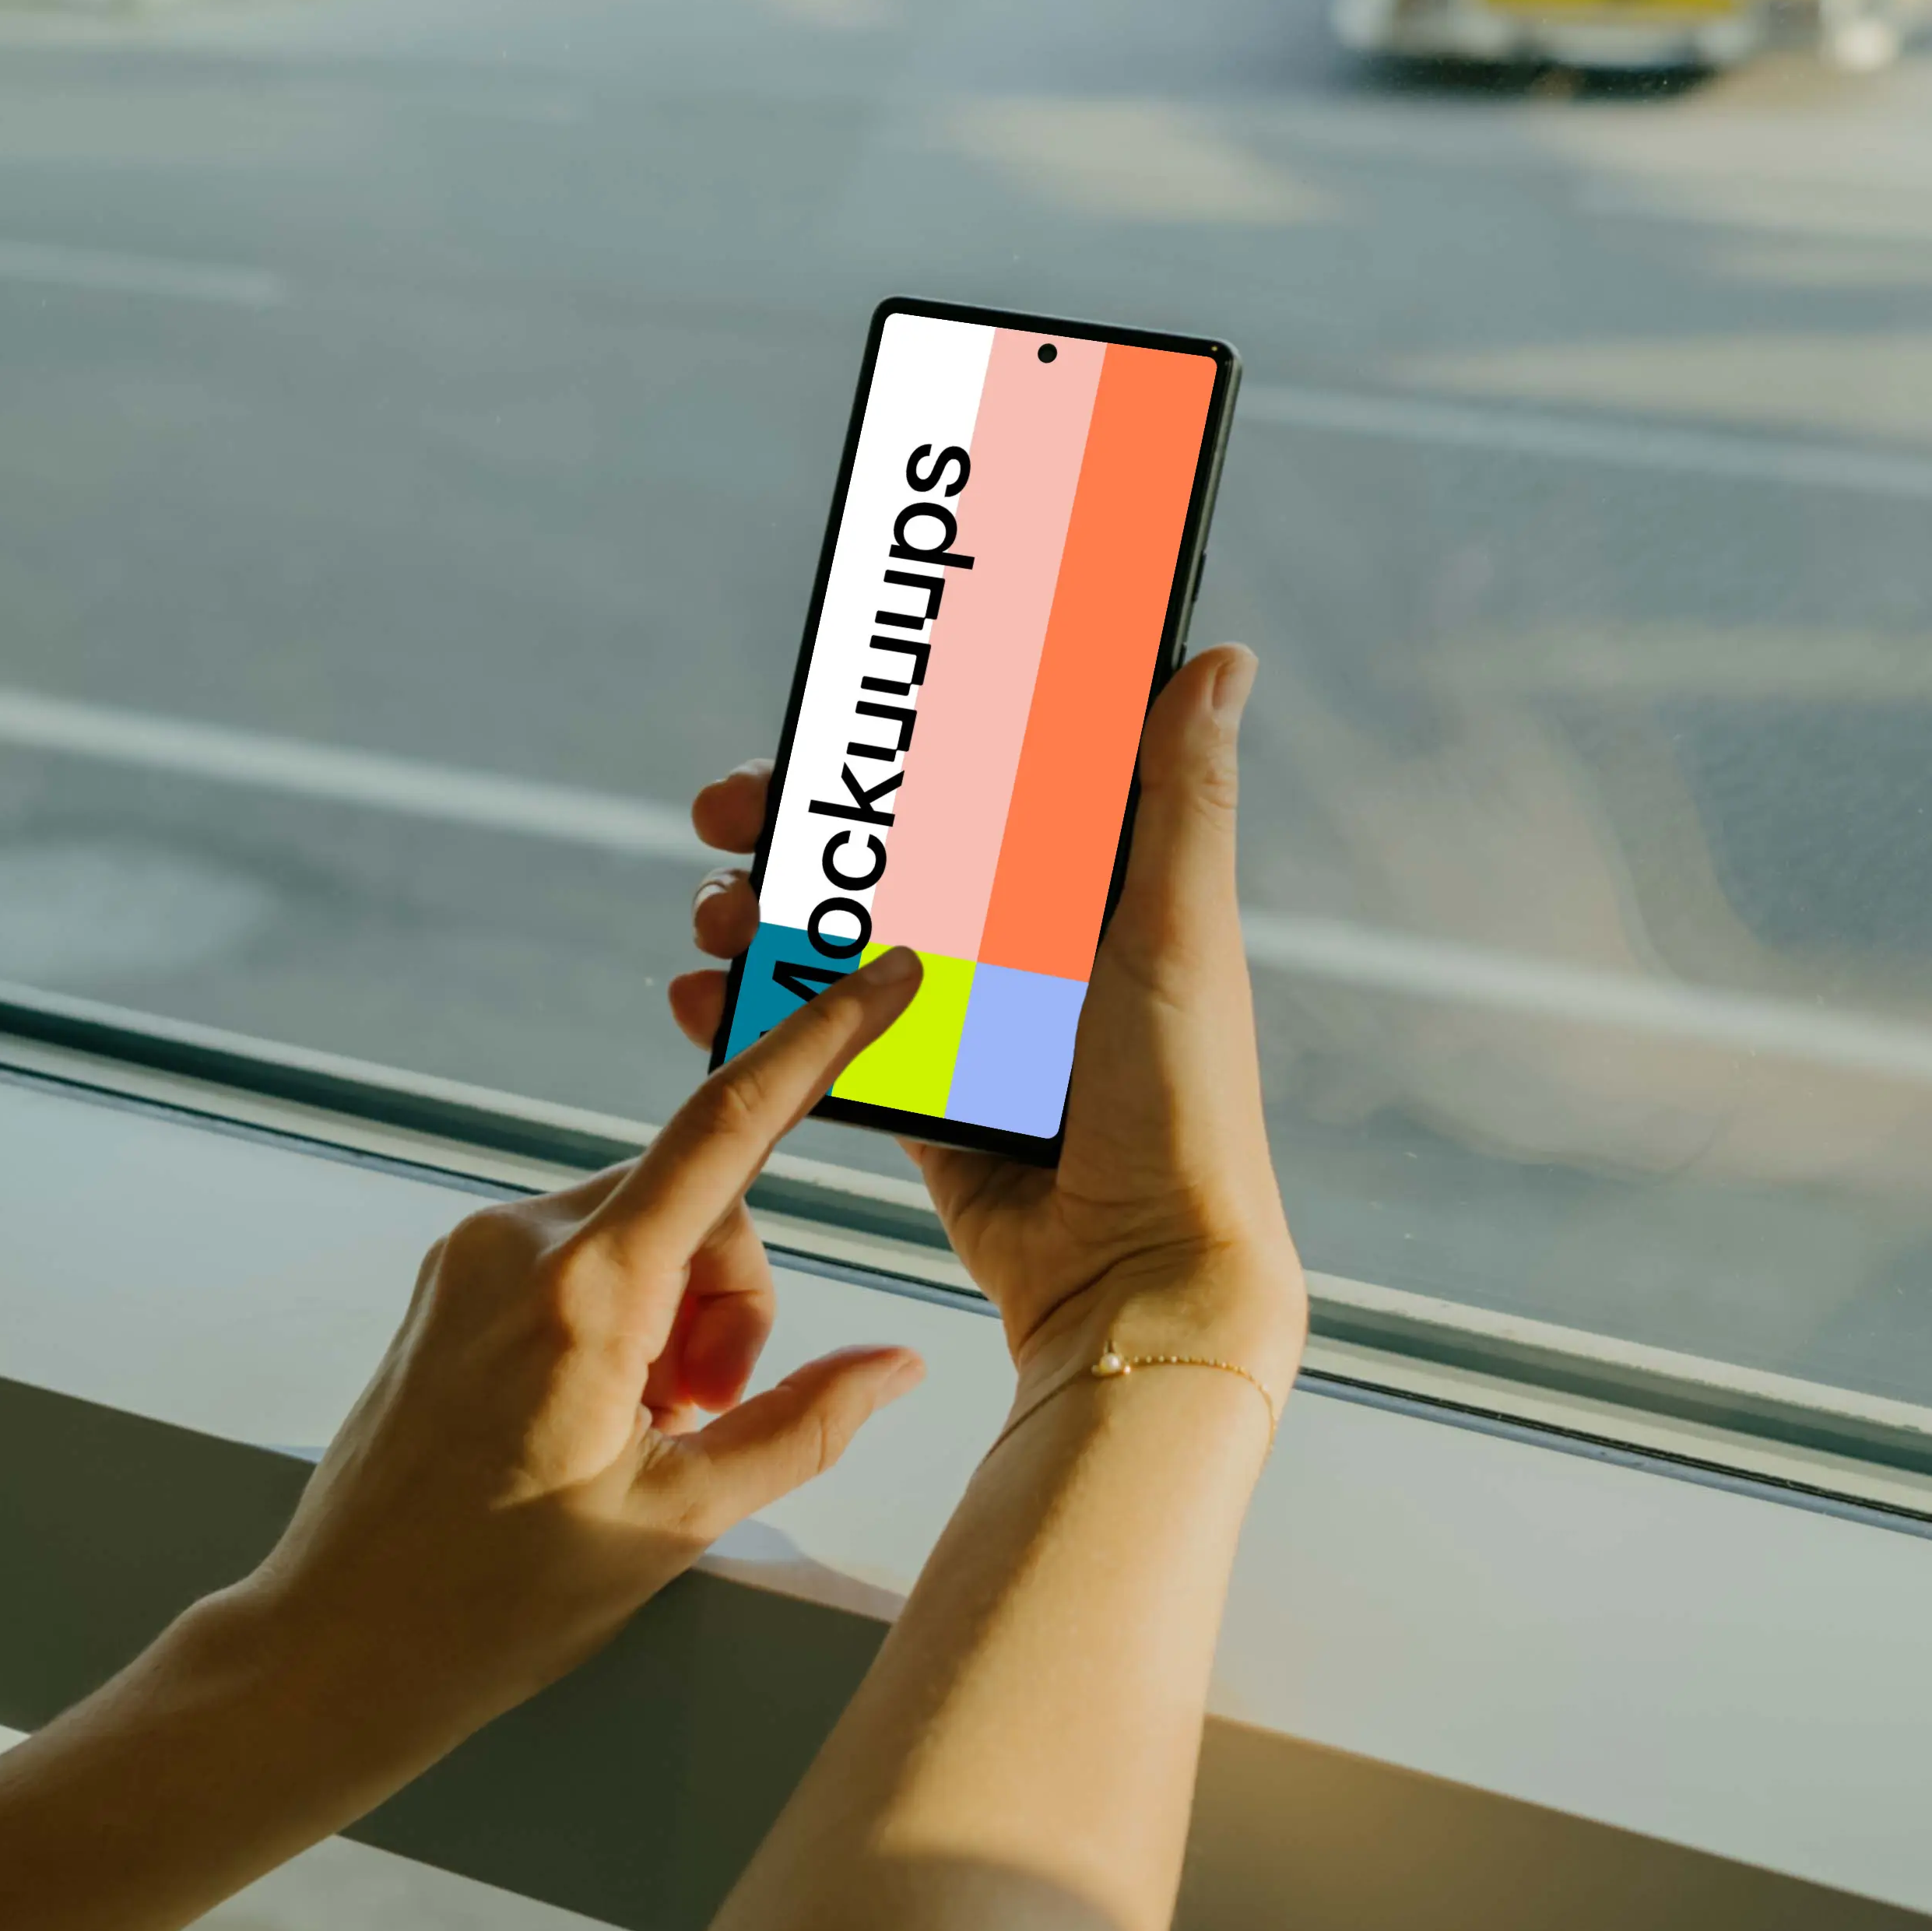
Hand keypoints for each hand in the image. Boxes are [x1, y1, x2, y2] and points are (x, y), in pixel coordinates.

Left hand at [233, 955, 935, 1730]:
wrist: (336, 1642)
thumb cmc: (494, 1602)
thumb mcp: (679, 1522)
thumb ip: (802, 1425)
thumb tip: (897, 1364)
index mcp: (585, 1293)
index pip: (730, 1127)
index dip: (821, 1042)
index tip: (884, 977)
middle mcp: (519, 1242)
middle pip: (701, 1204)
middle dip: (731, 1304)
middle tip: (696, 1422)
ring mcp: (474, 1253)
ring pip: (646, 1229)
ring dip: (676, 1318)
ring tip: (635, 1435)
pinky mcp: (452, 1276)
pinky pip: (583, 1253)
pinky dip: (621, 1316)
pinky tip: (593, 1416)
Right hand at [671, 646, 1303, 1420]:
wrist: (1138, 1274)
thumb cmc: (1183, 1102)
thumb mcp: (1179, 931)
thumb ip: (1184, 797)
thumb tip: (1223, 656)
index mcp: (1099, 892)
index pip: (989, 782)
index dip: (905, 743)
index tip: (830, 713)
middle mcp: (1033, 948)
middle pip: (895, 858)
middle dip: (803, 833)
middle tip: (727, 816)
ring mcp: (971, 1024)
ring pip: (847, 941)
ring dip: (767, 919)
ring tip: (715, 917)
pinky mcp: (925, 1100)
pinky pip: (827, 1038)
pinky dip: (761, 1015)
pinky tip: (708, 998)